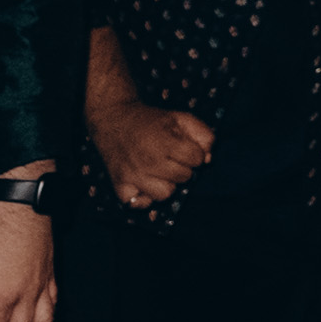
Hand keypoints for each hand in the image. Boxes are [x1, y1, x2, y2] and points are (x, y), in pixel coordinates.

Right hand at [92, 94, 212, 208]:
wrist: (113, 120)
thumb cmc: (150, 121)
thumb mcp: (179, 117)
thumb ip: (203, 134)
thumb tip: (207, 159)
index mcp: (164, 142)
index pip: (196, 159)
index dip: (194, 152)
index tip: (182, 146)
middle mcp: (148, 161)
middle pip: (184, 177)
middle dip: (182, 167)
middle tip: (169, 157)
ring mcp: (133, 176)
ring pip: (165, 194)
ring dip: (165, 184)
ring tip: (157, 171)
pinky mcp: (119, 186)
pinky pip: (140, 204)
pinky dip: (143, 197)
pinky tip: (143, 182)